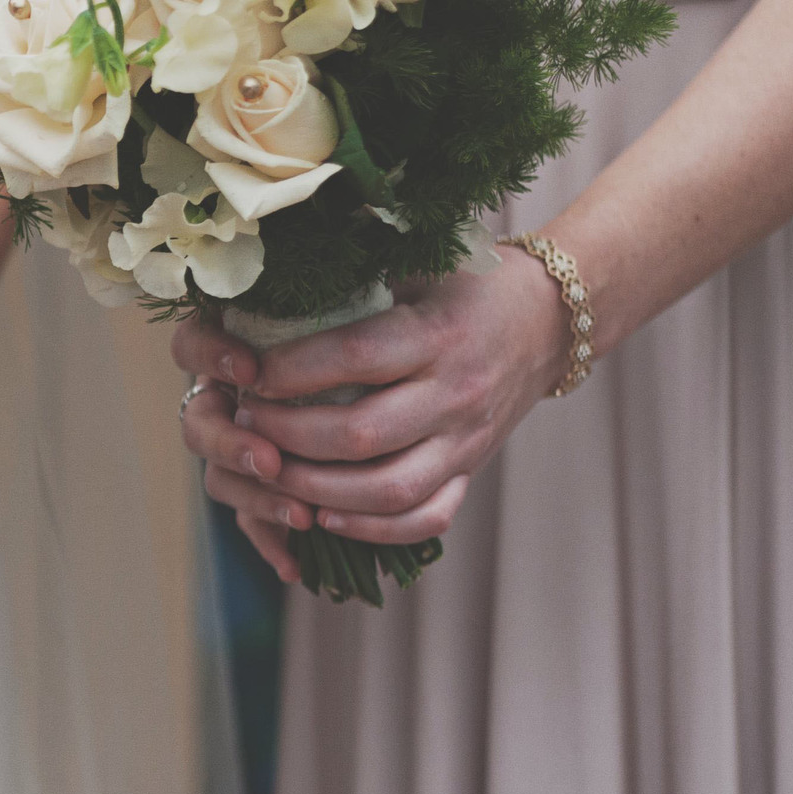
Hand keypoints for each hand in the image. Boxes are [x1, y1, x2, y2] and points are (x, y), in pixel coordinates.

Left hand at [174, 257, 570, 575]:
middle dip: (286, 434)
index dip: (290, 371)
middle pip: (359, 434)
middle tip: (244, 419)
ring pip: (387, 489)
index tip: (247, 371)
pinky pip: (424, 518)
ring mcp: (466, 440)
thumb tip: (263, 300)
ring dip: (316, 489)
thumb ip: (353, 287)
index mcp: (437, 333)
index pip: (353, 358)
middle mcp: (455, 393)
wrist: (548, 319)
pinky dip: (371, 527)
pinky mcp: (471, 471)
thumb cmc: (463, 286)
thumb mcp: (415, 266)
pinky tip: (324, 515)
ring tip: (270, 471)